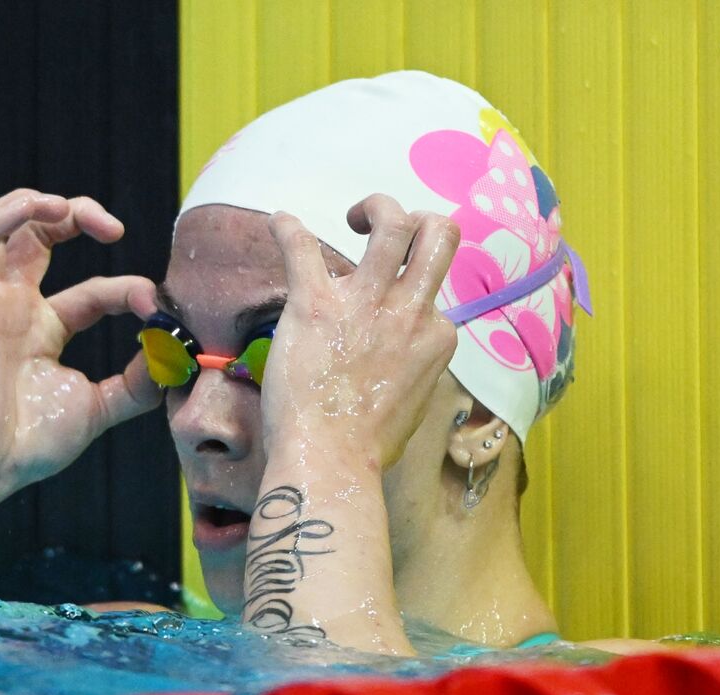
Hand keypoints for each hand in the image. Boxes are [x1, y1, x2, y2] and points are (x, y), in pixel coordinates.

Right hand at [0, 190, 162, 489]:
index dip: (128, 290)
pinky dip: (6, 215)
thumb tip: (175, 355)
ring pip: (4, 227)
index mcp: (46, 330)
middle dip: (78, 216)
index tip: (155, 305)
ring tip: (71, 208)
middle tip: (115, 228)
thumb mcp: (101, 407)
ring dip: (37, 204)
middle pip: (41, 237)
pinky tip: (41, 206)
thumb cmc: (30, 444)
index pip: (95, 292)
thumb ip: (139, 382)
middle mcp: (18, 308)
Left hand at [262, 195, 459, 468]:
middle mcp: (411, 312)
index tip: (386, 316)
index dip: (411, 298)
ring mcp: (366, 304)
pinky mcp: (316, 304)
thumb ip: (414, 373)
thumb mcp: (413, 405)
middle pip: (439, 235)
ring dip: (376, 207)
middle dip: (419, 219)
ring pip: (394, 223)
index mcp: (435, 338)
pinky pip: (301, 247)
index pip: (436, 297)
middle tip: (386, 231)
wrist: (328, 460)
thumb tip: (399, 367)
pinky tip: (279, 221)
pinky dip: (287, 228)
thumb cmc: (365, 447)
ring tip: (354, 217)